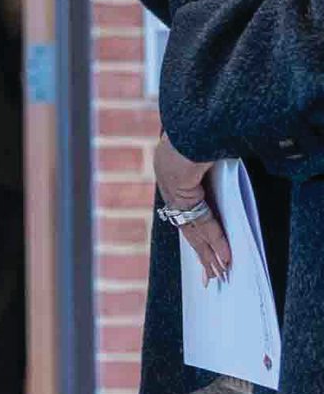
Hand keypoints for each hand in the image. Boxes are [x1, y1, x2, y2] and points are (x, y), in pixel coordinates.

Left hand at [154, 133, 229, 285]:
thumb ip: (210, 169)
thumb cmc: (201, 128)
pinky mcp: (181, 191)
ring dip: (210, 253)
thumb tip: (220, 173)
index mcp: (171, 170)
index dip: (195, 230)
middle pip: (187, 224)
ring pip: (194, 229)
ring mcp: (172, 187)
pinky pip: (202, 223)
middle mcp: (168, 180)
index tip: (203, 250)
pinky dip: (216, 241)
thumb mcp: (206, 154)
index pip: (184, 208)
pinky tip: (225, 258)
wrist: (192, 119)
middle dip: (201, 251)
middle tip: (211, 274)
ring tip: (220, 273)